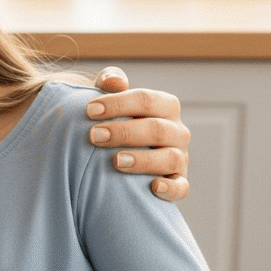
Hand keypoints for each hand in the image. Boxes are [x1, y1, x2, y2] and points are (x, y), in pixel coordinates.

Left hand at [86, 66, 190, 201]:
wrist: (117, 150)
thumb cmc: (113, 119)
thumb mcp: (109, 98)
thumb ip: (109, 81)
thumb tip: (116, 82)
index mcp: (165, 106)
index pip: (146, 99)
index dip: (118, 104)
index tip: (89, 110)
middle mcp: (176, 131)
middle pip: (157, 129)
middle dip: (124, 132)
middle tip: (94, 136)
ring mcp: (179, 158)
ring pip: (170, 158)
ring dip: (143, 159)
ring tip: (116, 161)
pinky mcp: (177, 181)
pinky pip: (181, 187)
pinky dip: (171, 188)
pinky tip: (153, 187)